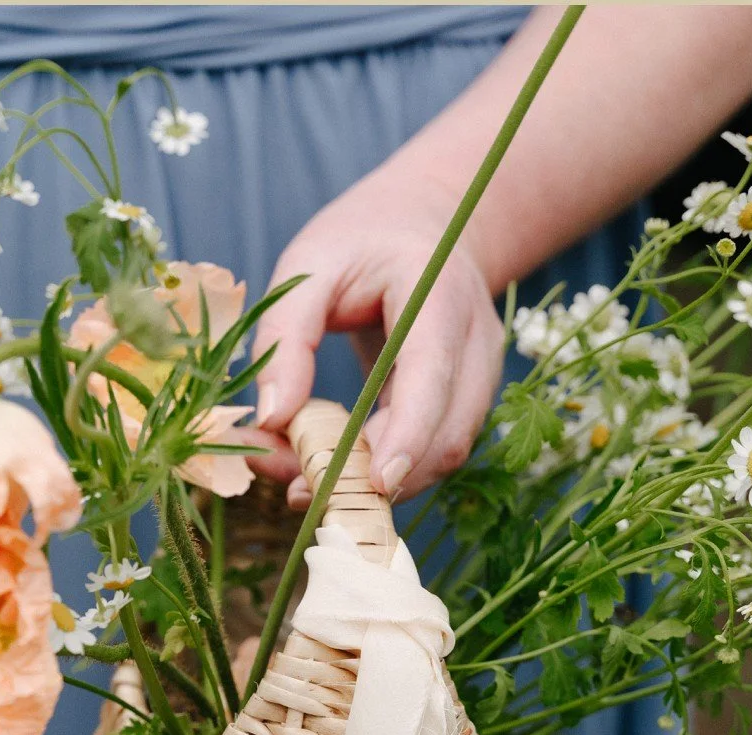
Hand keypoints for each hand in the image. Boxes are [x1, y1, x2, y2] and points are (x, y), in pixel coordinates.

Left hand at [246, 175, 503, 505]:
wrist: (422, 224)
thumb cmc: (360, 240)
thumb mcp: (308, 266)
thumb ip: (285, 338)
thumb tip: (271, 420)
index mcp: (438, 295)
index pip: (434, 374)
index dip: (410, 433)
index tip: (376, 482)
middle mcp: (475, 340)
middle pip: (450, 431)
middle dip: (381, 477)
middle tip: (302, 492)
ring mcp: (480, 375)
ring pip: (447, 451)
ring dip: (380, 483)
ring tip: (305, 485)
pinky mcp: (466, 400)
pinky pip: (434, 449)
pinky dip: (386, 469)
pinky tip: (333, 470)